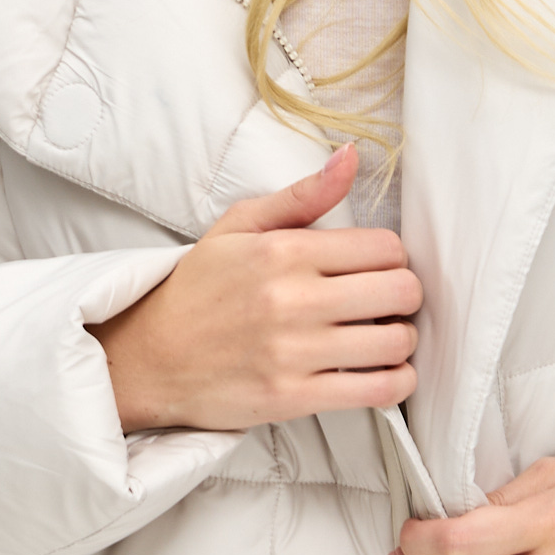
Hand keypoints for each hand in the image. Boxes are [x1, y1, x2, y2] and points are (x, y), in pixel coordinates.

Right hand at [91, 144, 419, 432]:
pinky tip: (385, 372)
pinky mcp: (292, 397)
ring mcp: (293, 351)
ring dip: (402, 340)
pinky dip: (395, 382)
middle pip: (401, 292)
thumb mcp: (238, 226)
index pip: (385, 248)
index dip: (392, 258)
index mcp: (284, 251)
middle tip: (388, 303)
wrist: (149, 358)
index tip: (378, 269)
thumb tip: (349, 157)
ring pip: (395, 342)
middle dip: (404, 296)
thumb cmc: (197, 290)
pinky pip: (376, 391)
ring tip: (384, 338)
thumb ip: (301, 195)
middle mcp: (291, 298)